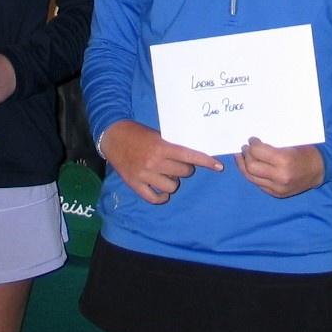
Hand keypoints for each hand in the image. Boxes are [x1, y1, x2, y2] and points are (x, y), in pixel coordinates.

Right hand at [100, 120, 223, 204]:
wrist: (113, 137)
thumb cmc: (137, 133)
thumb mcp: (157, 134)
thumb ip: (172, 145)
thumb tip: (191, 156)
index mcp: (161, 147)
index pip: (189, 156)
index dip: (206, 161)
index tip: (218, 166)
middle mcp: (154, 162)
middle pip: (183, 172)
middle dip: (186, 169)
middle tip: (179, 164)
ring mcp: (144, 175)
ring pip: (172, 186)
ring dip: (173, 181)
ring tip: (167, 175)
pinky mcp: (135, 184)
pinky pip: (154, 198)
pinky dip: (161, 197)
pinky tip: (162, 191)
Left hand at [234, 138, 324, 197]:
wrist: (321, 170)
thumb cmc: (307, 152)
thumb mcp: (291, 144)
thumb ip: (273, 145)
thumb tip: (253, 143)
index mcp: (284, 161)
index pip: (258, 152)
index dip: (252, 144)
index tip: (251, 140)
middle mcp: (279, 177)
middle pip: (251, 167)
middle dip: (245, 156)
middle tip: (244, 148)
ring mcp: (278, 188)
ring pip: (251, 177)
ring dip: (244, 166)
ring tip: (241, 157)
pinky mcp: (277, 194)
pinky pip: (258, 184)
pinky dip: (253, 175)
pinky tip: (251, 167)